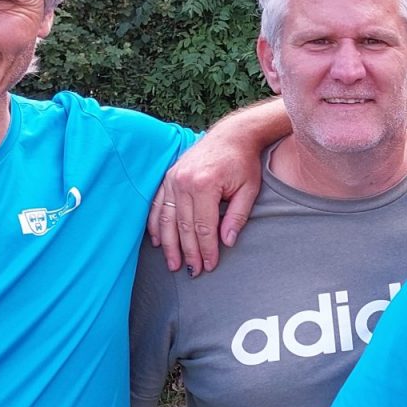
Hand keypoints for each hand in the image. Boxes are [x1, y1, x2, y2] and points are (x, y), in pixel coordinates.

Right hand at [148, 133, 265, 273]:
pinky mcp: (168, 177)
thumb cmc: (243, 162)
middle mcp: (184, 182)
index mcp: (205, 184)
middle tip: (193, 272)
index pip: (204, 227)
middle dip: (188, 252)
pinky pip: (157, 205)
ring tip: (173, 264)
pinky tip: (157, 241)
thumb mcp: (249, 189)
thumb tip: (226, 243)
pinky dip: (156, 225)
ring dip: (169, 244)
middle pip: (183, 226)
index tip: (209, 266)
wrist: (232, 135)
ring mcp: (172, 178)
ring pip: (167, 219)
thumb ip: (237, 216)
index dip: (206, 249)